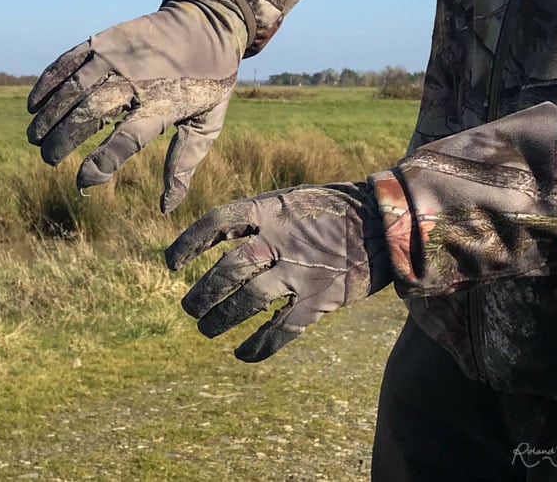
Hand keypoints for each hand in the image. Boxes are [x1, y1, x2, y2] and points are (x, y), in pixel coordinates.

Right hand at [27, 0, 245, 212]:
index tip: (84, 179)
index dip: (103, 161)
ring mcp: (117, 56)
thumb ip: (184, 164)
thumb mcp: (208, 124)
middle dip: (63, 139)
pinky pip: (69, 62)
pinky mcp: (105, 40)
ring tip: (34, 136)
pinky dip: (48, 82)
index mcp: (164, 105)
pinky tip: (34, 103)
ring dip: (49, 114)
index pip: (127, 139)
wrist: (208, 20)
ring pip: (73, 88)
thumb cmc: (210, 80)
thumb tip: (166, 207)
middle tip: (48, 158)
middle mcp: (136, 80)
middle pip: (90, 113)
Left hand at [166, 183, 390, 361]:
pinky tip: (242, 354)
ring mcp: (299, 272)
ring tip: (205, 329)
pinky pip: (281, 330)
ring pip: (246, 302)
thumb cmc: (330, 210)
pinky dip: (258, 346)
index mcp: (269, 211)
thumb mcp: (289, 202)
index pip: (215, 223)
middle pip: (226, 270)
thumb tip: (217, 242)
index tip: (170, 263)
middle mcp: (280, 241)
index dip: (187, 243)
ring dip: (220, 320)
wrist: (385, 222)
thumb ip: (256, 220)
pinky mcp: (319, 300)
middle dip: (201, 294)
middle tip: (189, 308)